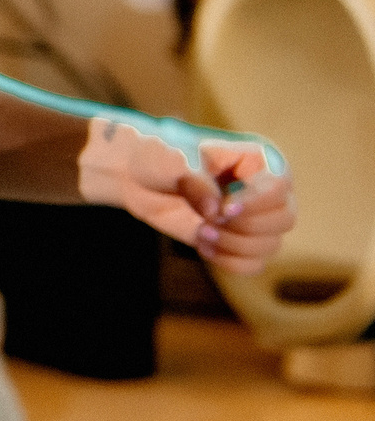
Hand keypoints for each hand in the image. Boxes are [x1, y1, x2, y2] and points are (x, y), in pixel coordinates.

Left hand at [79, 123, 294, 273]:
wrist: (136, 175)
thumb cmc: (158, 156)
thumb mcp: (172, 159)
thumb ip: (196, 181)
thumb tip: (215, 212)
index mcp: (258, 159)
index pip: (279, 187)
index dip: (254, 203)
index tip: (222, 207)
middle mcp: (265, 189)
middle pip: (284, 220)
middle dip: (244, 227)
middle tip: (208, 220)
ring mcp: (255, 216)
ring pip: (271, 246)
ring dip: (234, 245)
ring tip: (201, 231)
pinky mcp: (239, 240)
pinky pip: (254, 265)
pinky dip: (230, 262)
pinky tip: (203, 247)